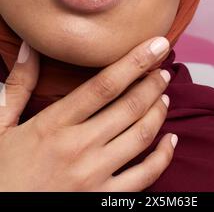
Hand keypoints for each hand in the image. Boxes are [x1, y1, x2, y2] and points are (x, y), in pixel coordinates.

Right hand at [0, 36, 176, 190]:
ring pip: (140, 136)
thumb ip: (18, 86)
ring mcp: (92, 177)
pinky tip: (170, 141)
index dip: (135, 62)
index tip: (156, 45)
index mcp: (53, 124)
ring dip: (158, 113)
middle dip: (153, 83)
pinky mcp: (101, 200)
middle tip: (163, 69)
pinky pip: (144, 178)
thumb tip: (28, 47)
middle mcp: (78, 148)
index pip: (104, 85)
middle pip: (129, 107)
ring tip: (165, 96)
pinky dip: (163, 157)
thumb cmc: (1, 171)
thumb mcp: (1, 126)